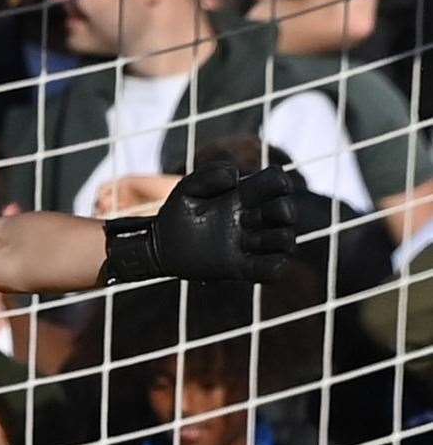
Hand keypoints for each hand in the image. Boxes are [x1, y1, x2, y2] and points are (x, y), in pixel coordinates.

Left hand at [103, 163, 296, 283]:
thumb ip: (208, 175)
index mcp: (242, 196)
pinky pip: (272, 270)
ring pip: (286, 241)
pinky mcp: (240, 268)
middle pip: (287, 212)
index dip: (280, 181)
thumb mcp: (186, 189)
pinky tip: (253, 261)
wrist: (157, 247)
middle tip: (263, 214)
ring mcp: (247, 245)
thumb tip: (236, 175)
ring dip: (281, 238)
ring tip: (252, 239)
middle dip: (285, 210)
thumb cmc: (174, 216)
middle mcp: (250, 220)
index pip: (276, 184)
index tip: (271, 183)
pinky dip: (275, 267)